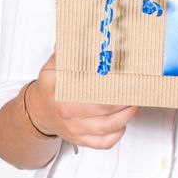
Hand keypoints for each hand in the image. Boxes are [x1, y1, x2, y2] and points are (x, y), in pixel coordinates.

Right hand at [26, 53, 140, 149]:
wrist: (38, 111)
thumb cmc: (50, 86)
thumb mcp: (53, 65)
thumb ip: (67, 51)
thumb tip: (86, 33)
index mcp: (61, 90)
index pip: (91, 88)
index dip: (113, 83)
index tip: (127, 75)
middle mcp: (68, 111)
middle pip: (104, 109)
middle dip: (125, 100)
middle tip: (139, 89)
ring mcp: (75, 128)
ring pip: (107, 127)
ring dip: (126, 116)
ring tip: (137, 104)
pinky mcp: (80, 140)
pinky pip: (102, 143)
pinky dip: (116, 135)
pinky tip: (124, 123)